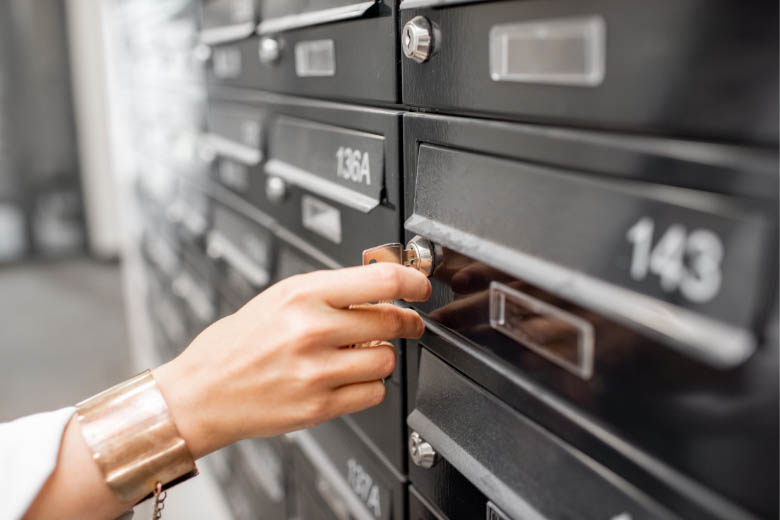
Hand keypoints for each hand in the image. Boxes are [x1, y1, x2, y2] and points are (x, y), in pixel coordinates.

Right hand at [153, 262, 430, 458]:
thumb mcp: (279, 297)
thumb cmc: (237, 343)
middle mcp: (312, 331)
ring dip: (382, 357)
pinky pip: (374, 393)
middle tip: (405, 323)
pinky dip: (369, 386)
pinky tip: (349, 378)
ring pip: (387, 360)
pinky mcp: (318, 406)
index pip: (380, 281)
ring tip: (361, 354)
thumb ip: (330, 290)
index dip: (413, 283)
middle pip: (392, 321)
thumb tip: (381, 286)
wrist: (202, 392)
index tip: (420, 288)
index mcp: (302, 295)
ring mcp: (316, 371)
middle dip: (405, 322)